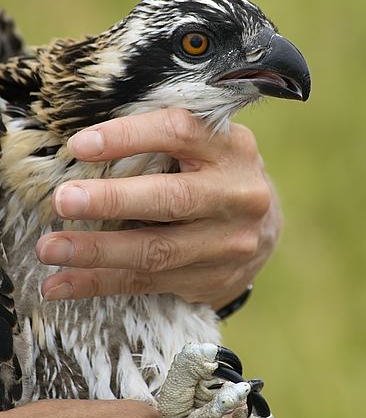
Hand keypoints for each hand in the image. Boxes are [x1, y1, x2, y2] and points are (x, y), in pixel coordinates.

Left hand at [36, 108, 280, 309]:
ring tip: (49, 249)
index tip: (79, 146)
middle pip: (173, 199)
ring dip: (97, 252)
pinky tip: (63, 285)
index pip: (180, 132)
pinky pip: (149, 283)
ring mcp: (230, 243)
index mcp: (231, 148)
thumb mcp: (206, 143)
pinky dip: (101, 283)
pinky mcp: (214, 279)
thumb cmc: (215, 172)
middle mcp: (237, 196)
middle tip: (63, 201)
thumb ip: (163, 138)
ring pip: (158, 250)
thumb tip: (84, 143)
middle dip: (113, 200)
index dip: (129, 136)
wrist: (263, 227)